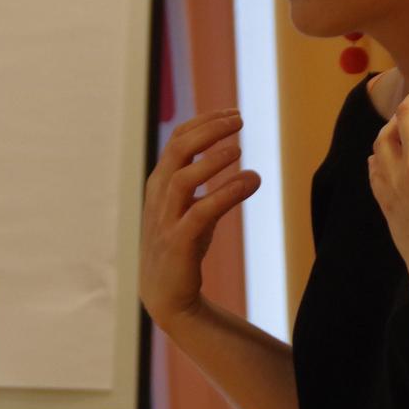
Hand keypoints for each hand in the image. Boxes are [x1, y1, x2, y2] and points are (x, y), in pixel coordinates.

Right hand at [139, 108, 261, 327]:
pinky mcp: (178, 243)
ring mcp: (165, 219)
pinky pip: (200, 212)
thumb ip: (208, 187)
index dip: (205, 122)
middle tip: (239, 119)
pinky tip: (248, 183)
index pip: (178, 139)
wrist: (166, 295)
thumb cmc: (181, 247)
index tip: (233, 113)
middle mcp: (159, 196)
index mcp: (160, 182)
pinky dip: (224, 194)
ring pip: (183, 178)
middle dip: (209, 130)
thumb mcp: (191, 207)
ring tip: (239, 148)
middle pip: (178, 150)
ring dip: (212, 159)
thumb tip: (246, 169)